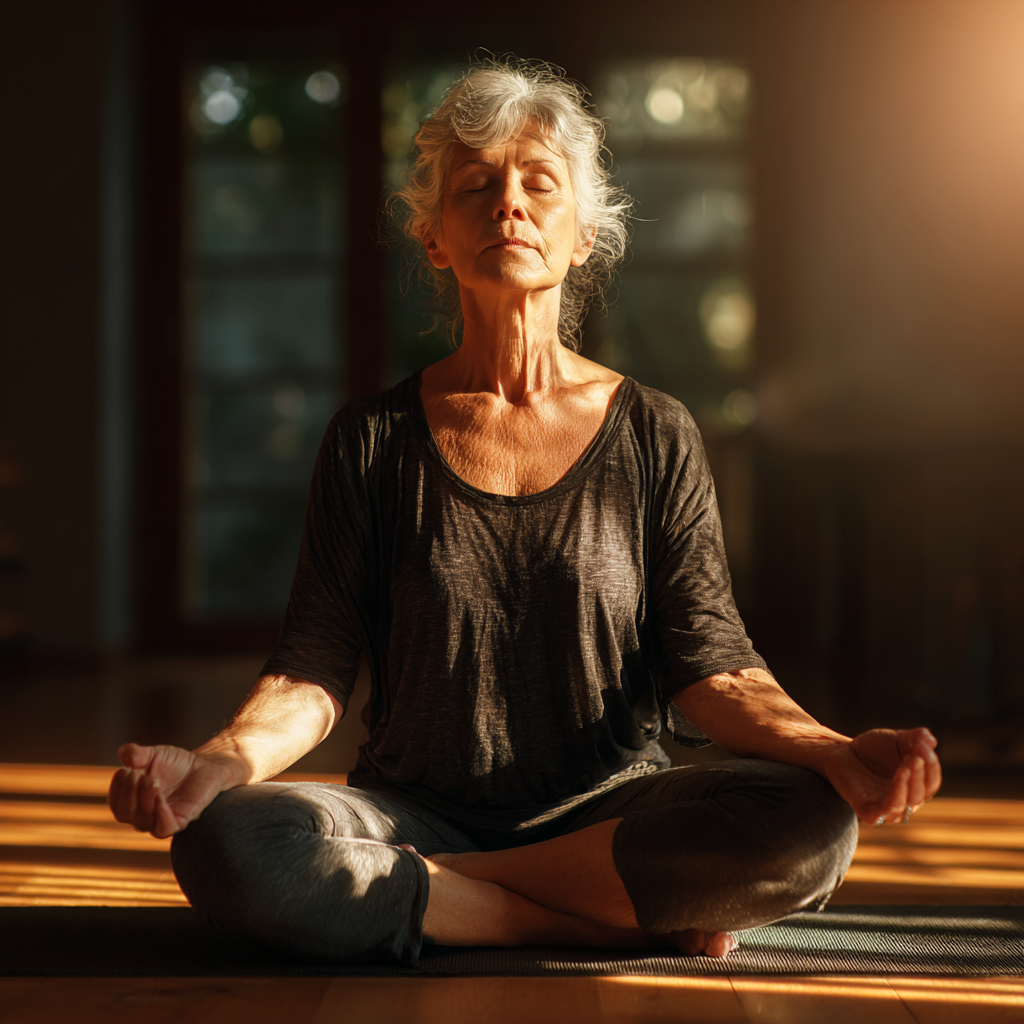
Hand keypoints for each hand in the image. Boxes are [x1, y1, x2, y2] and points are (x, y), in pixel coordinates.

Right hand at [108, 742, 248, 838]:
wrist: (205, 765)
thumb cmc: (176, 763)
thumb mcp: (154, 754)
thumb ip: (137, 754)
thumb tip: (123, 753)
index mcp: (133, 801)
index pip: (116, 804)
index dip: (116, 788)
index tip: (125, 769)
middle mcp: (143, 814)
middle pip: (126, 814)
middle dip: (129, 793)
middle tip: (138, 773)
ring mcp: (160, 820)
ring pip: (142, 822)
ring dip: (144, 800)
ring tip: (152, 780)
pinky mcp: (179, 823)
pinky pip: (163, 829)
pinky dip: (159, 816)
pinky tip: (161, 799)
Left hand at [820, 727, 941, 824]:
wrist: (842, 752)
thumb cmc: (873, 749)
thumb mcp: (896, 739)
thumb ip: (915, 738)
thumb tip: (931, 740)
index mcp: (916, 787)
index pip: (931, 782)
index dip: (932, 766)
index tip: (924, 747)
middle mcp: (906, 802)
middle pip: (922, 794)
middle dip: (921, 774)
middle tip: (915, 756)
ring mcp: (887, 809)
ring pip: (906, 805)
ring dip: (910, 784)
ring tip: (907, 764)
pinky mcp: (868, 812)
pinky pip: (885, 812)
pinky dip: (896, 798)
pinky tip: (898, 778)